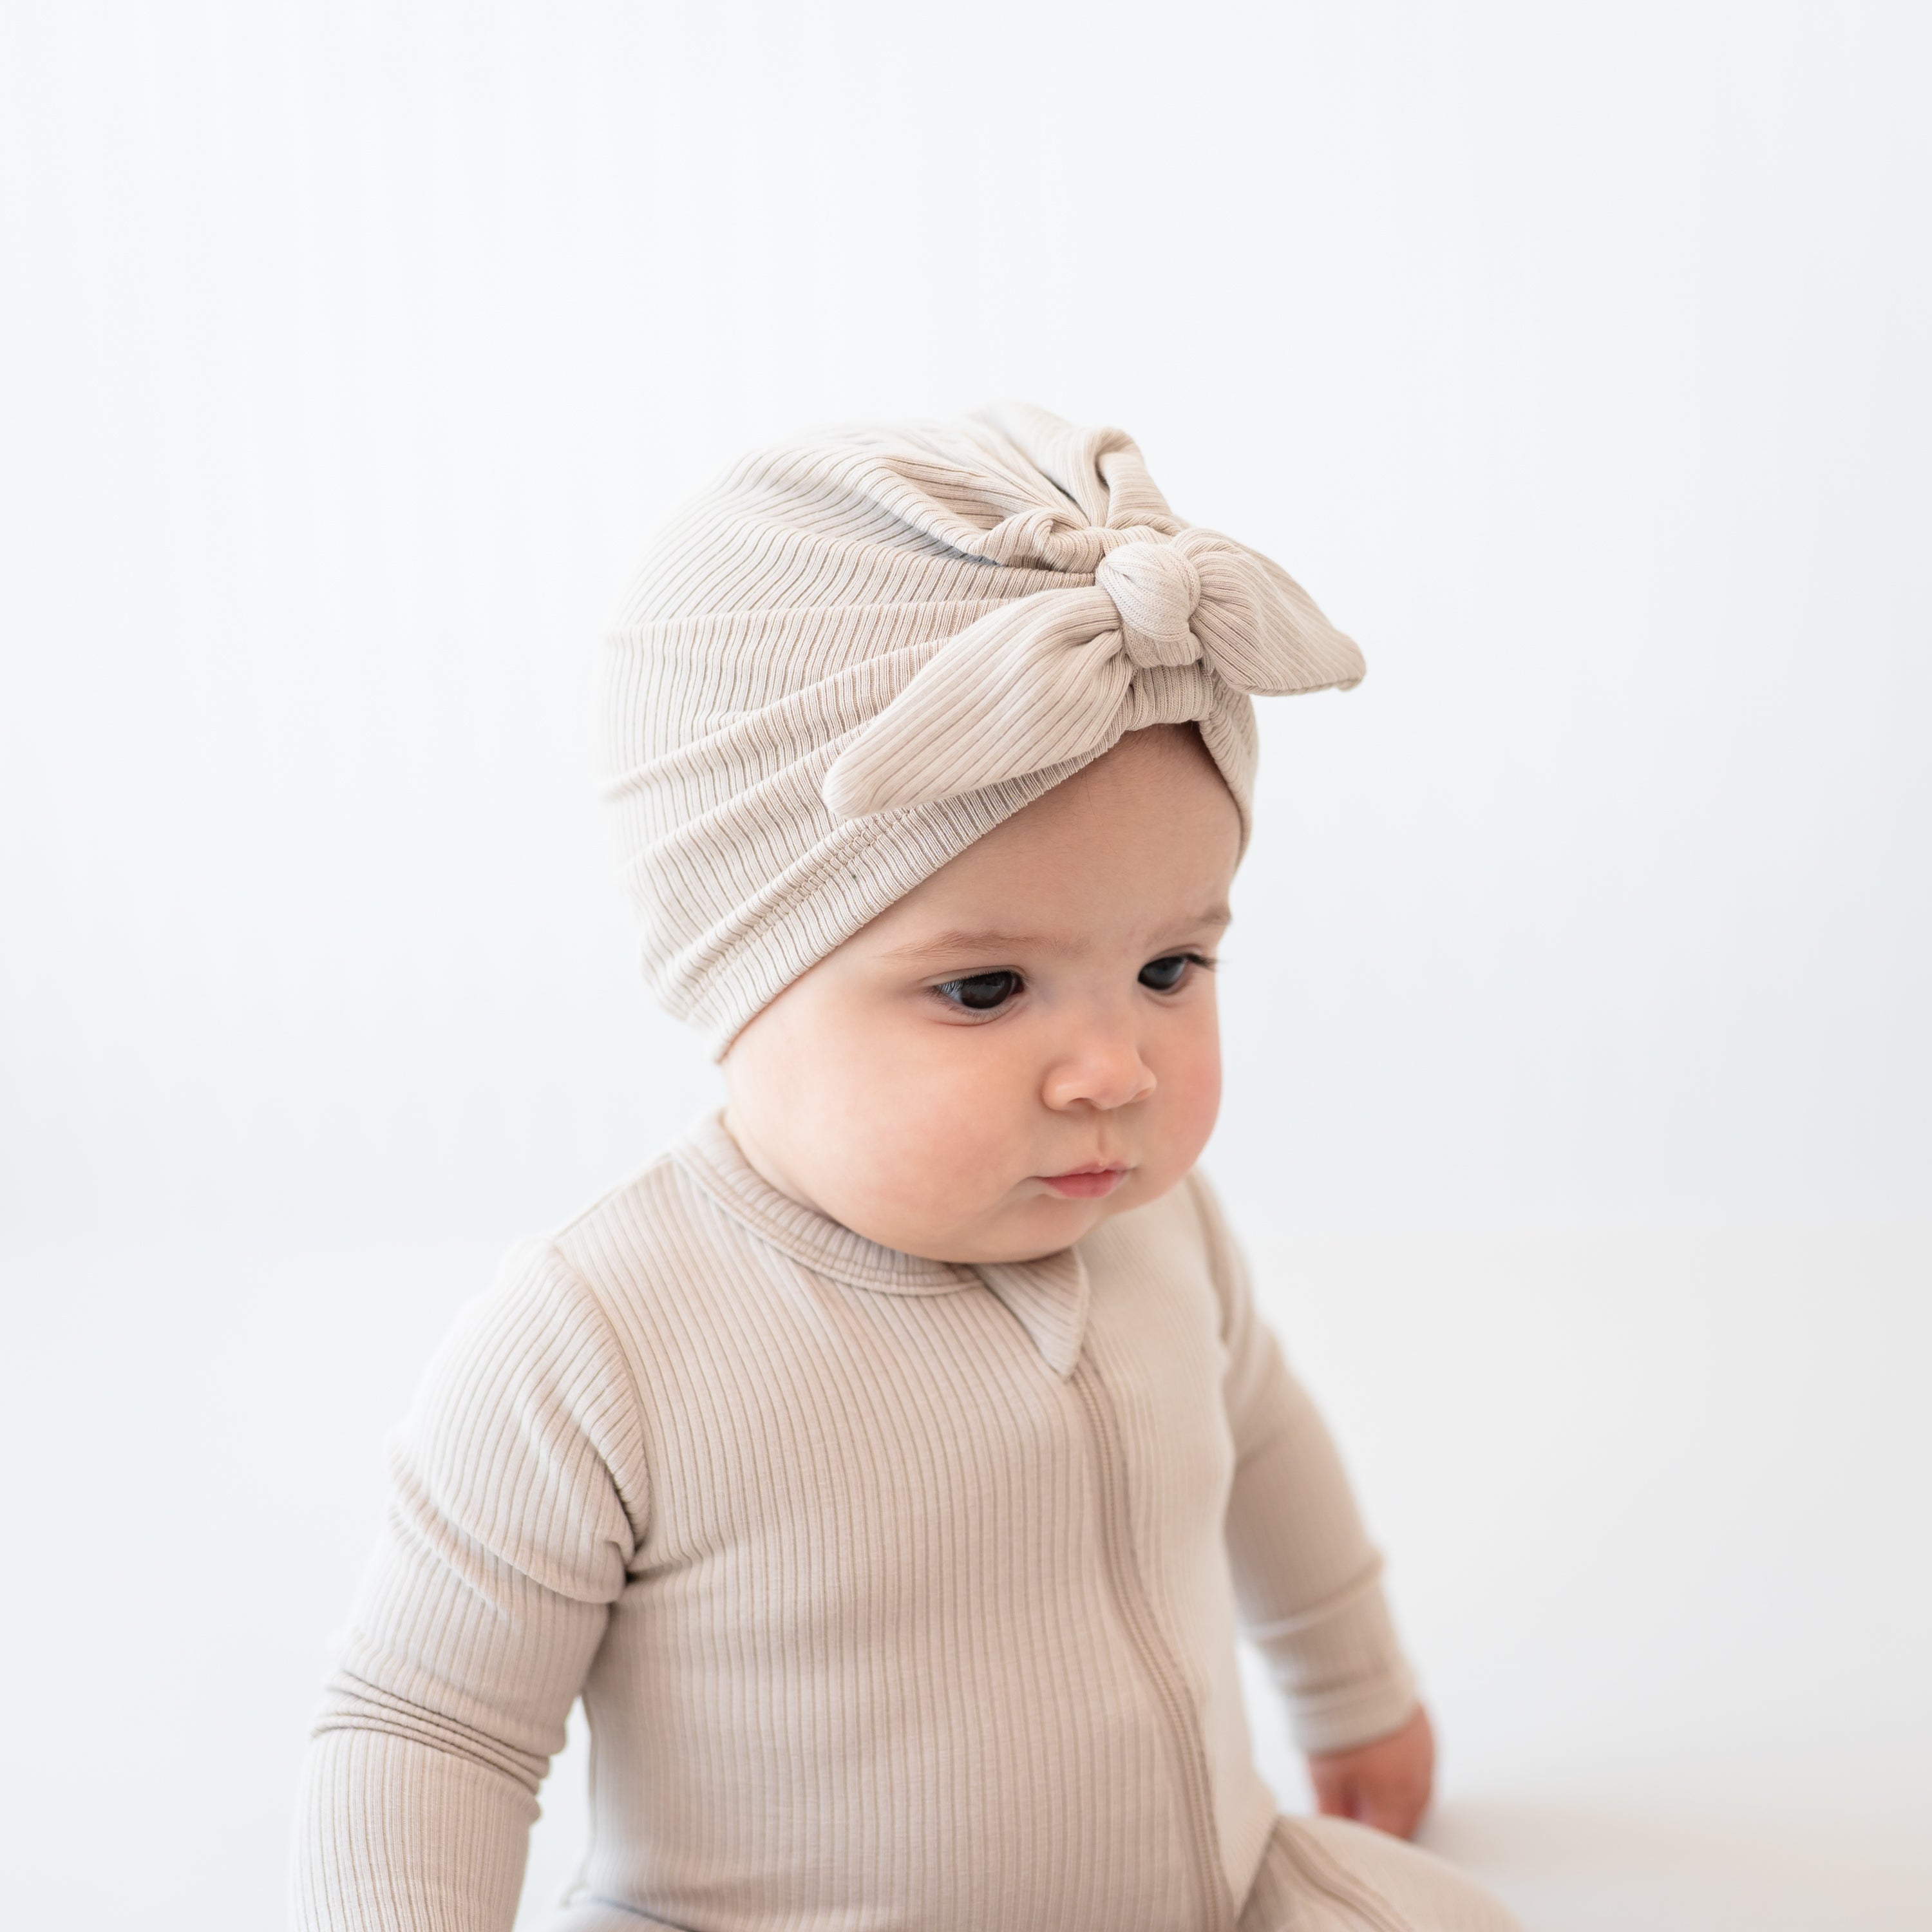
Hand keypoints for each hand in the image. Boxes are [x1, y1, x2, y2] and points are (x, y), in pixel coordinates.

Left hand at [1306, 1703, 1434, 1838]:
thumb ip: (1332, 1812)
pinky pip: (1419, 1765)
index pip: (1388, 1838)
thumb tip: (1332, 1831)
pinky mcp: (1426, 1732)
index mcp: (1397, 1798)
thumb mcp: (1325, 1777)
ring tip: (1365, 1785)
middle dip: (1382, 1821)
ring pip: (1415, 1794)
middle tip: (1356, 1812)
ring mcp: (1426, 1755)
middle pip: (1406, 1819)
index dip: (1366, 1840)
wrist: (1353, 1671)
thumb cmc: (1339, 1721)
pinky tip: (1382, 1762)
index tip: (1351, 1835)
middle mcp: (1419, 1781)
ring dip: (1394, 1798)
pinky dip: (1402, 1772)